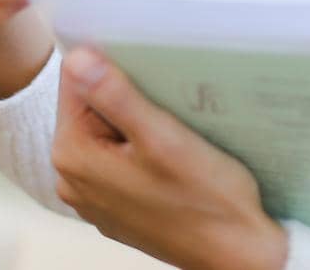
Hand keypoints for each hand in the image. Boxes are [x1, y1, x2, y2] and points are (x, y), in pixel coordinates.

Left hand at [51, 46, 288, 269]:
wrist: (237, 254)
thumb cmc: (207, 201)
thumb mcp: (163, 138)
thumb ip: (116, 96)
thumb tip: (78, 58)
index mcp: (73, 156)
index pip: (74, 81)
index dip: (112, 67)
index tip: (147, 75)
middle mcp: (73, 178)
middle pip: (89, 105)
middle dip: (126, 95)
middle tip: (167, 107)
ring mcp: (93, 194)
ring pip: (108, 129)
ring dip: (137, 120)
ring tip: (173, 132)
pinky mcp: (116, 203)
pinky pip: (120, 156)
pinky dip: (143, 146)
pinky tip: (173, 155)